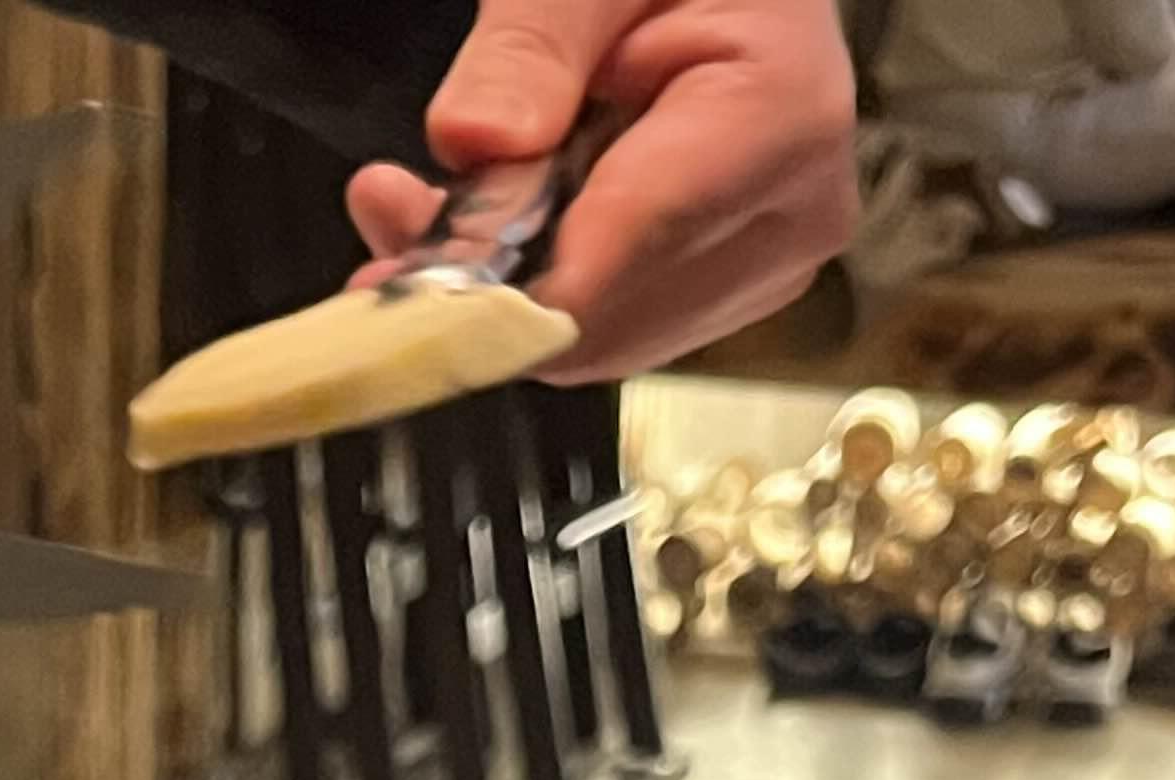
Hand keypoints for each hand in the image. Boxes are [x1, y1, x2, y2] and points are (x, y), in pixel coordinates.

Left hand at [346, 0, 856, 382]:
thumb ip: (533, 43)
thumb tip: (475, 141)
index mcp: (778, 118)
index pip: (620, 252)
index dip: (498, 290)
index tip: (395, 280)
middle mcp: (787, 217)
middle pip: (598, 316)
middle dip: (480, 282)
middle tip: (388, 208)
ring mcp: (761, 268)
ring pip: (591, 339)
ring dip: (494, 290)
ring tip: (425, 202)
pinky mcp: (726, 293)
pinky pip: (605, 327)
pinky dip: (532, 290)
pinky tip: (489, 222)